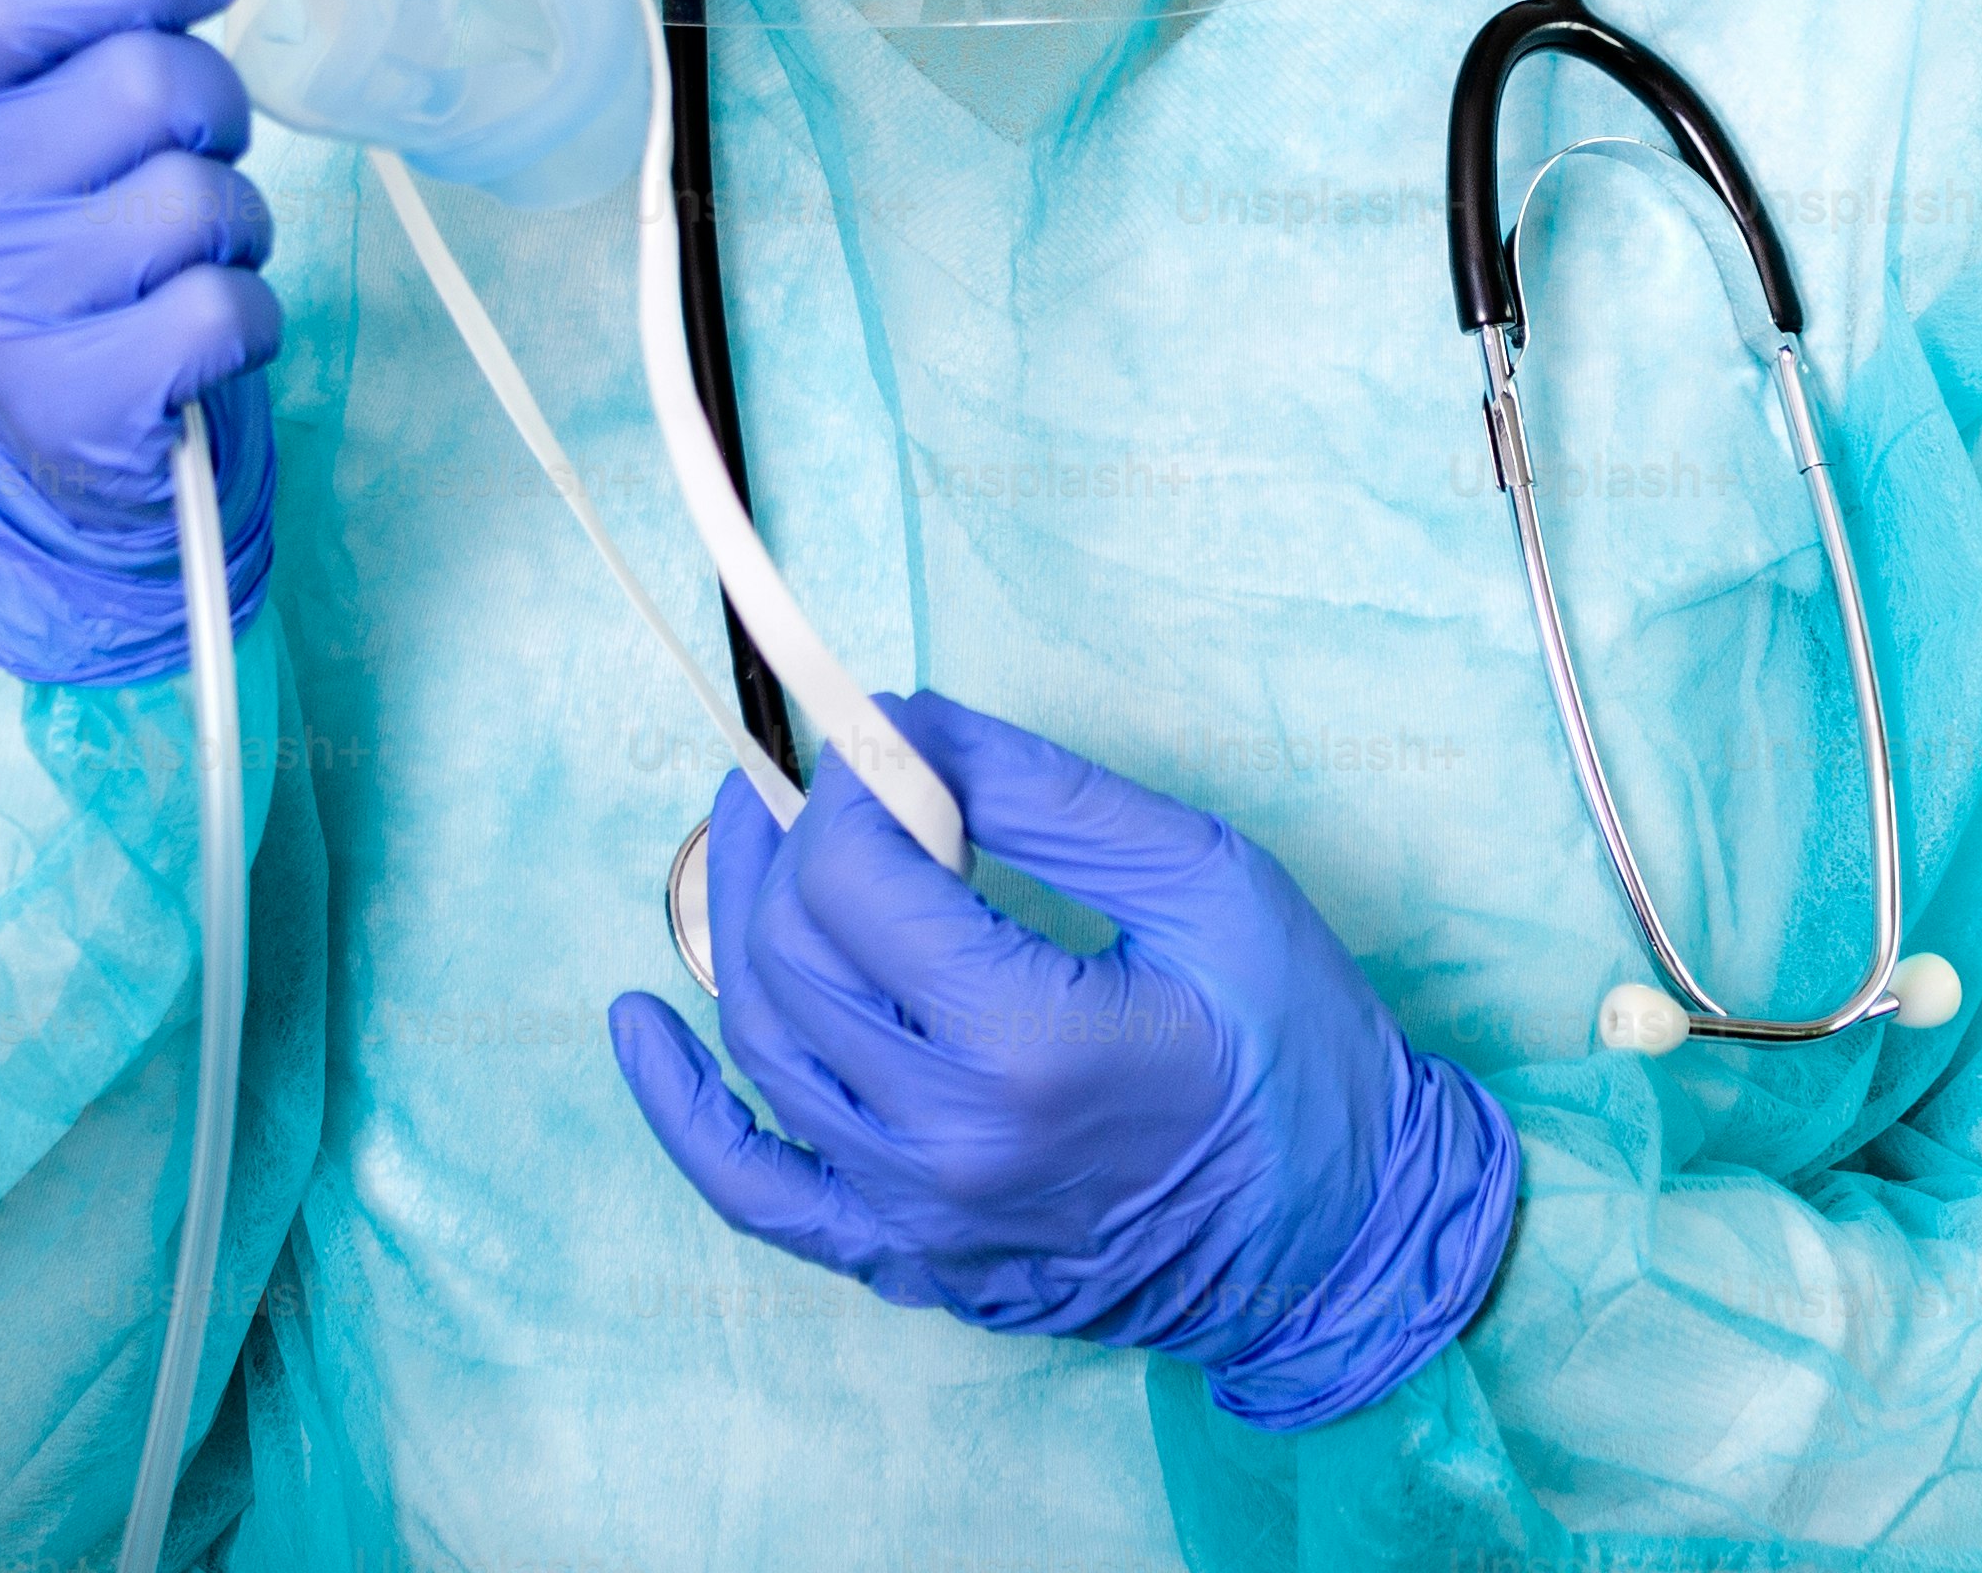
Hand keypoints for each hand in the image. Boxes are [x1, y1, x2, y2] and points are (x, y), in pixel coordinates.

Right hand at [0, 0, 280, 681]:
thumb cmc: (66, 244)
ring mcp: (1, 306)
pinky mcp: (72, 400)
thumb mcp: (39, 114)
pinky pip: (224, 309)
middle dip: (213, 106)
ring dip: (235, 218)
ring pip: (197, 197)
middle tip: (196, 147)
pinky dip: (248, 314)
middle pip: (142, 83)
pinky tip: (196, 328)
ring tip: (190, 248)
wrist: (49, 446)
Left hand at [608, 692, 1516, 1428]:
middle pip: (790, 953)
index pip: (851, 879)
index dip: (844, 787)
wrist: (1340, 1239)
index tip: (877, 740)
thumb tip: (904, 724)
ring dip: (739, 924)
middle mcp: (947, 1144)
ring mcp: (915, 1217)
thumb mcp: (1204, 878)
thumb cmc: (1299, 1053)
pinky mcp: (906, 1257)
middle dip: (786, 839)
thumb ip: (1041, 793)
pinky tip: (641, 1028)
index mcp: (1026, 1045)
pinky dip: (681, 1108)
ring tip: (758, 841)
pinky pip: (753, 1189)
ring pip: (763, 1042)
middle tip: (822, 777)